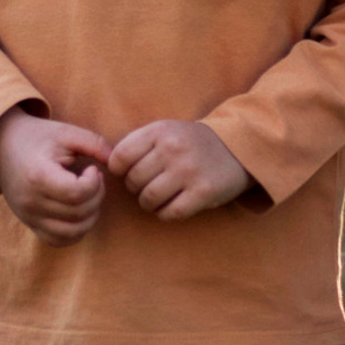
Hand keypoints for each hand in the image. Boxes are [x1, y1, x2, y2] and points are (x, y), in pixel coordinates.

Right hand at [0, 106, 112, 245]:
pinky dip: (76, 231)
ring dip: (90, 217)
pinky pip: (58, 240)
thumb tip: (118, 163)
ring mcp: (28, 217)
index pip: (77, 194)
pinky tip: (78, 210)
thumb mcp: (66, 132)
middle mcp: (31, 202)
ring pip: (72, 233)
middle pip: (78, 214)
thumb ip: (95, 144)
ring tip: (87, 196)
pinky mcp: (30, 224)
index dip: (94, 183)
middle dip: (96, 198)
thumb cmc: (38, 137)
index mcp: (38, 176)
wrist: (1, 146)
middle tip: (94, 181)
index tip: (92, 169)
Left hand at [108, 120, 252, 220]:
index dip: (119, 170)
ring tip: (157, 198)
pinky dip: (165, 213)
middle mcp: (173, 149)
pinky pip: (170, 212)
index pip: (120, 157)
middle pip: (133, 180)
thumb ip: (139, 144)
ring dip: (148, 203)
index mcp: (160, 131)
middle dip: (135, 188)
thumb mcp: (166, 131)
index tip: (130, 172)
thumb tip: (107, 166)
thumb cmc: (191, 143)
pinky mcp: (203, 192)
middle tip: (147, 185)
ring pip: (148, 199)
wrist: (236, 148)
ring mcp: (189, 171)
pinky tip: (171, 206)